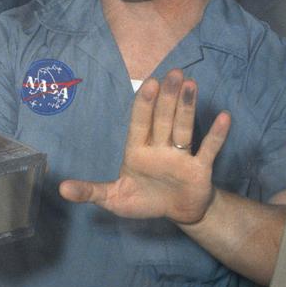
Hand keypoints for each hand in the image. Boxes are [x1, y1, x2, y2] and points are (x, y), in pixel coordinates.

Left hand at [58, 71, 230, 224]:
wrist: (176, 212)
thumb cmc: (144, 200)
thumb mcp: (114, 199)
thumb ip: (90, 191)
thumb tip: (61, 189)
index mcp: (137, 150)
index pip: (140, 122)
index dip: (144, 104)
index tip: (149, 83)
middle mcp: (159, 147)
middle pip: (163, 119)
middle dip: (167, 97)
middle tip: (173, 73)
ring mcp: (180, 156)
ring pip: (184, 128)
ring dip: (187, 107)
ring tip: (191, 84)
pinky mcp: (199, 169)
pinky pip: (208, 149)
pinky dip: (216, 135)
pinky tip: (223, 117)